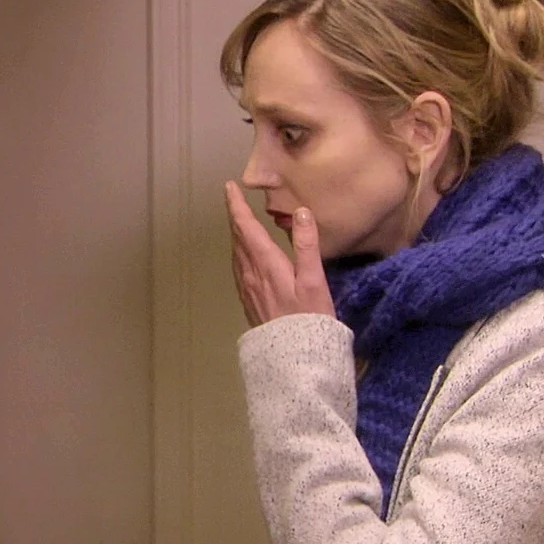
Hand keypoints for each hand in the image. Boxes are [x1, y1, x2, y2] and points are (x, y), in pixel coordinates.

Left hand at [224, 181, 335, 327]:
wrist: (292, 356)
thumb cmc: (308, 316)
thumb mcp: (313, 279)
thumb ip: (307, 245)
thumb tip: (301, 212)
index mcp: (265, 263)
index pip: (245, 227)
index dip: (237, 206)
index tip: (229, 187)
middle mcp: (249, 273)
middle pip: (238, 238)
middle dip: (236, 216)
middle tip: (234, 199)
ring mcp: (246, 288)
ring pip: (236, 253)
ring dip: (237, 234)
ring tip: (240, 222)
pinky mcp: (248, 301)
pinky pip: (239, 268)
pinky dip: (240, 252)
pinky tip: (246, 256)